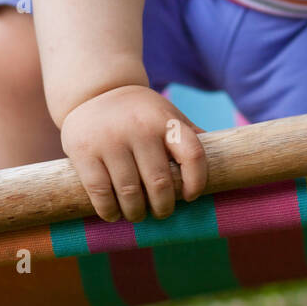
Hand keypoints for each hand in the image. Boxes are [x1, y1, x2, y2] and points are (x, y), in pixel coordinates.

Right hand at [60, 85, 207, 222]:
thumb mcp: (167, 115)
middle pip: (160, 183)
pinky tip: (114, 213)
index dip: (197, 181)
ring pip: (130, 193)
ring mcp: (111, 140)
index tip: (191, 196)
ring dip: (136, 212)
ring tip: (138, 214)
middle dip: (163, 207)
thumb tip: (222, 163)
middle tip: (161, 212)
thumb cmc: (139, 112)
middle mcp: (140, 128)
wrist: (94, 91)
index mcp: (166, 120)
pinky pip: (101, 194)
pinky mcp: (85, 153)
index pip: (194, 155)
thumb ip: (190, 137)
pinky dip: (110, 211)